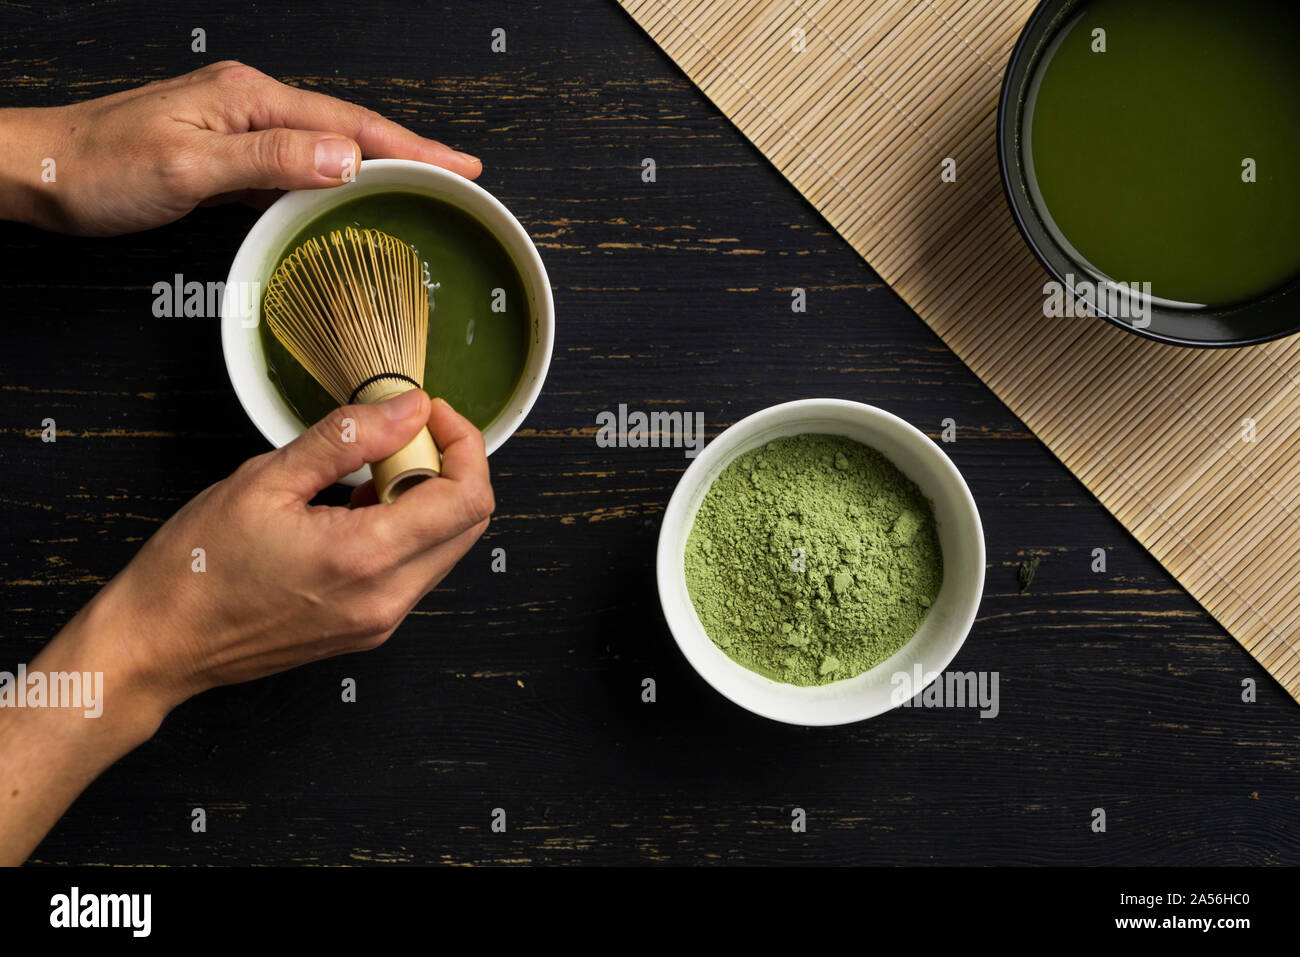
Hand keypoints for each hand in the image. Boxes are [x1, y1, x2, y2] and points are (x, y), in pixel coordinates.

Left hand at [0, 60, 481, 235]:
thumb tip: (345, 159)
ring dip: (377, 163)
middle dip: (409, 150)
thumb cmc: (98, 169)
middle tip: (460, 175)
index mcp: (249, 99)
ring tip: (422, 184)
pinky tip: (350, 194)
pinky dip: (334, 177)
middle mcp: (249, 103)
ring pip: (326, 144)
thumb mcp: (187, 167)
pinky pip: (296, 163)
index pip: (350, 124)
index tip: (460, 165)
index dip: (411, 147)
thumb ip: (270, 161)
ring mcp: (239, 125)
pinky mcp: (226, 150)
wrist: (37, 171)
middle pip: (349, 127)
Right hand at [0, 391, 491, 864]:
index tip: (428, 415)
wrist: (161, 644)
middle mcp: (387, 598)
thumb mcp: (266, 479)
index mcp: (365, 557)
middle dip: (449, 468)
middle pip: (470, 523)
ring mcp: (382, 621)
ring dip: (426, 499)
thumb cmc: (198, 568)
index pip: (467, 498)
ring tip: (366, 475)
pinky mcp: (370, 628)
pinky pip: (416, 570)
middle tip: (399, 437)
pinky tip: (354, 510)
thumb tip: (406, 409)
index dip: (461, 444)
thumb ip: (347, 438)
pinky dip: (405, 530)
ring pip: (447, 546)